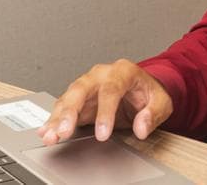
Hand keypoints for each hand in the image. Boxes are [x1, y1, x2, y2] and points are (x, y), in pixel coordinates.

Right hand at [37, 59, 172, 144]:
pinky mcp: (79, 98)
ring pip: (68, 97)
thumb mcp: (161, 101)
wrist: (142, 88)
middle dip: (71, 111)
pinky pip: (63, 107)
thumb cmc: (149, 92)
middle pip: (81, 89)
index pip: (111, 89)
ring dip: (57, 117)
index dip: (105, 112)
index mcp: (123, 71)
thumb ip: (153, 114)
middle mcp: (101, 75)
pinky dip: (54, 120)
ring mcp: (88, 85)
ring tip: (50, 134)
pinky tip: (46, 130)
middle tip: (64, 130)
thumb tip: (142, 127)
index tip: (102, 134)